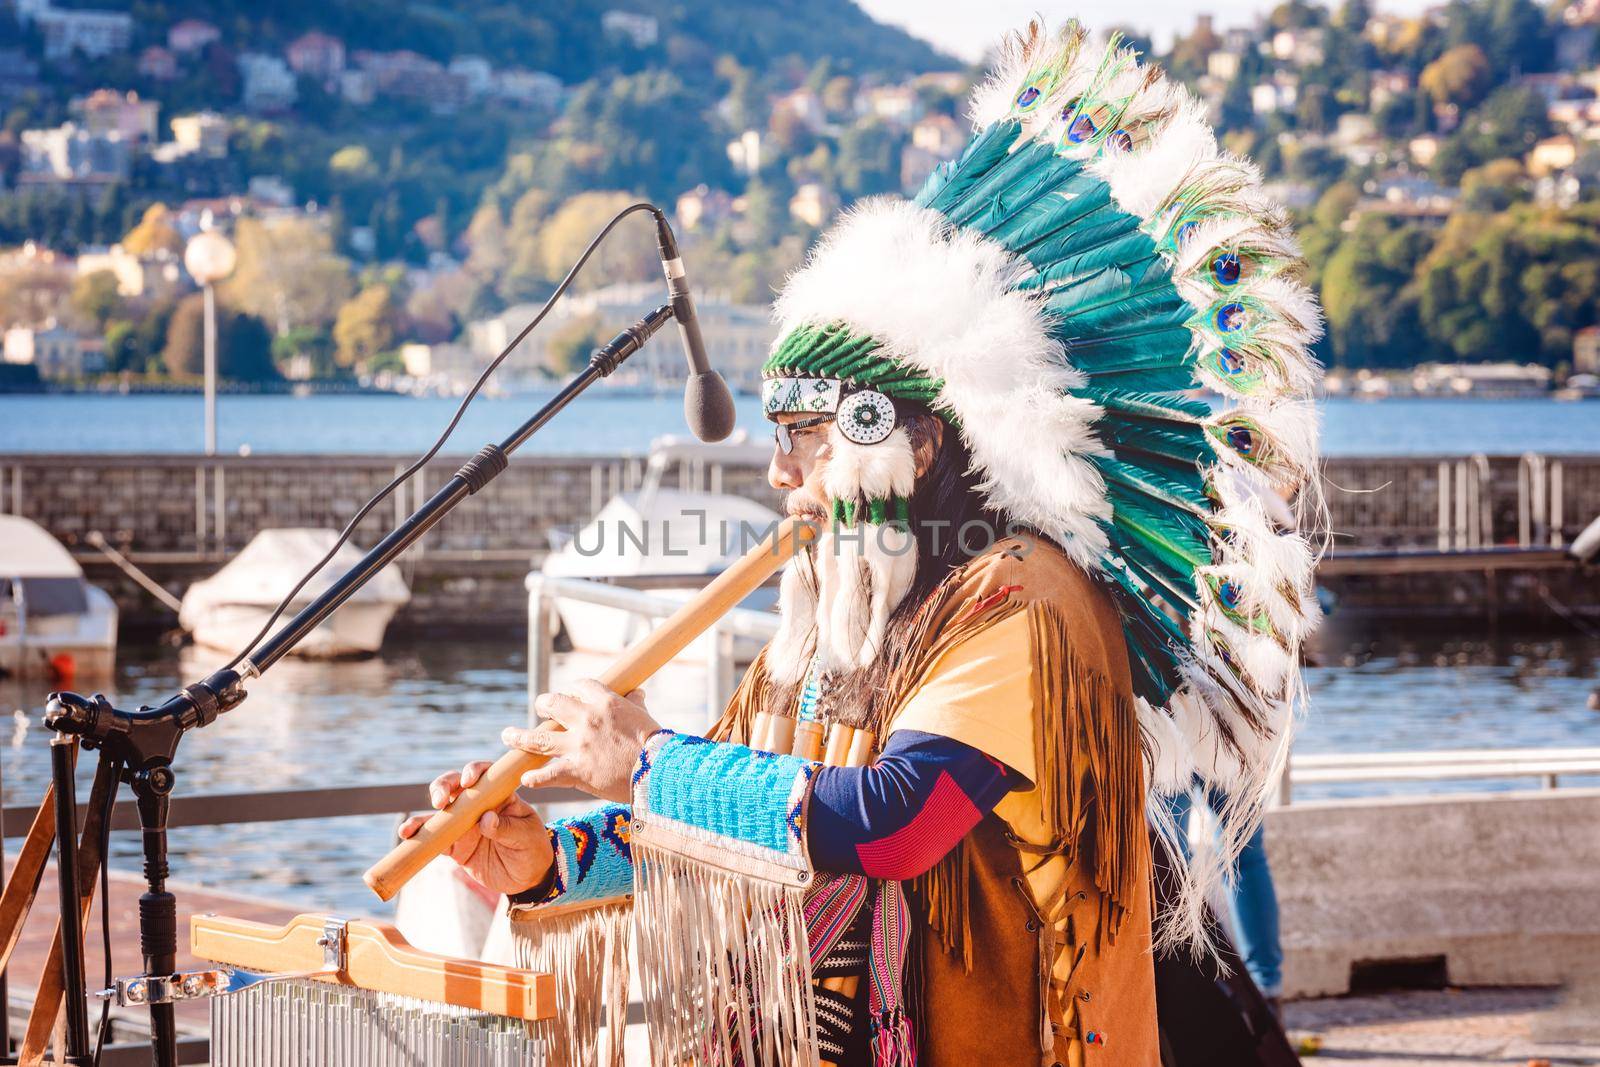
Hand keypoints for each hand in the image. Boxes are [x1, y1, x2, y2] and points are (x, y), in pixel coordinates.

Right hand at [397, 761, 553, 896]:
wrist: (528, 877)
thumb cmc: (533, 848)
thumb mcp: (528, 837)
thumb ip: (508, 828)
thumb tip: (486, 820)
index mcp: (500, 794)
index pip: (485, 774)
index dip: (474, 771)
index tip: (468, 782)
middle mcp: (478, 804)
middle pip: (455, 785)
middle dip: (443, 787)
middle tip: (440, 800)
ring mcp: (463, 823)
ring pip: (439, 811)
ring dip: (424, 814)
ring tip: (412, 826)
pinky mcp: (454, 844)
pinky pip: (434, 838)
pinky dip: (419, 836)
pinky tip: (407, 836)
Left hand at [504, 679, 660, 803]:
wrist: (659, 771)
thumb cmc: (656, 744)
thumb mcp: (645, 716)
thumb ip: (635, 703)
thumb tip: (637, 693)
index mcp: (605, 702)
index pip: (579, 687)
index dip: (572, 691)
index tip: (571, 697)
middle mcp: (586, 719)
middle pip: (552, 704)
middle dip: (544, 705)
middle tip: (541, 710)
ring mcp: (578, 745)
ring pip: (539, 738)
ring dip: (520, 737)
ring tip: (507, 735)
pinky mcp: (576, 770)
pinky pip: (548, 774)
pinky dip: (535, 777)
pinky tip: (525, 778)